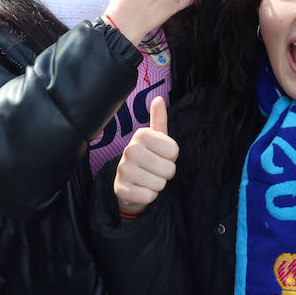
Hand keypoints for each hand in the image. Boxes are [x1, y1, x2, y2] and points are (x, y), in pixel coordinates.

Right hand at [113, 96, 177, 215]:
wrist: (129, 184)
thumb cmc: (148, 158)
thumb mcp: (156, 139)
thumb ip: (159, 120)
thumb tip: (159, 98)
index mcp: (141, 135)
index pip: (174, 151)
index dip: (171, 157)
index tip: (160, 156)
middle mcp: (130, 150)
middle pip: (169, 169)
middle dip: (165, 173)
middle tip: (154, 170)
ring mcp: (123, 170)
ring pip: (159, 184)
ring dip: (157, 185)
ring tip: (147, 179)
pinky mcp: (120, 189)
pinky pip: (149, 196)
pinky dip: (149, 196)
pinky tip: (140, 189)